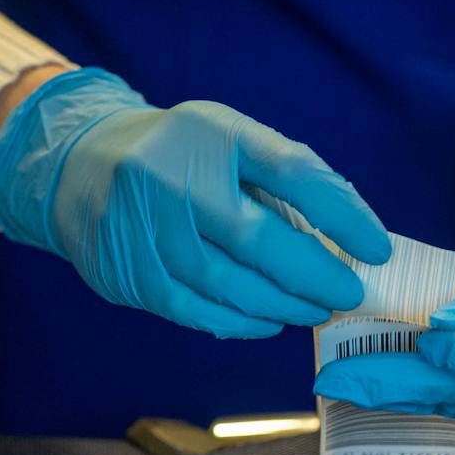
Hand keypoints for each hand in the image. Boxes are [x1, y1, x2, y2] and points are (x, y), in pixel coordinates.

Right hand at [0, 67, 388, 336]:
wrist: (77, 165)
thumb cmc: (182, 157)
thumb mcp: (231, 141)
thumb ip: (288, 178)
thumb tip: (357, 236)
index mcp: (210, 132)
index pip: (290, 171)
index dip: (342, 214)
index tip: (378, 249)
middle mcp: (170, 177)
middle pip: (258, 240)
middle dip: (315, 276)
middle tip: (349, 294)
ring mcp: (142, 229)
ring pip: (228, 285)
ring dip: (284, 305)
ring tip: (315, 309)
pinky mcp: (128, 273)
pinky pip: (196, 310)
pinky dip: (242, 322)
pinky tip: (269, 320)